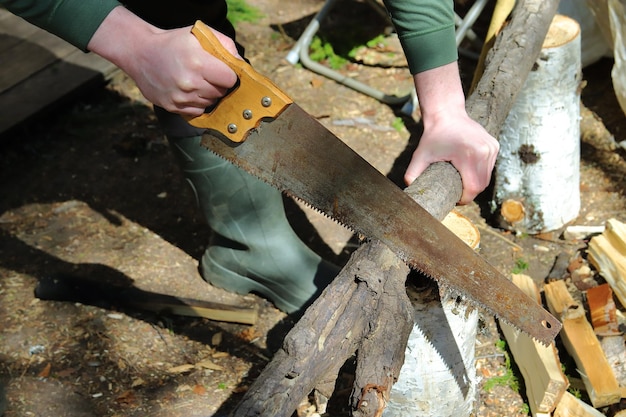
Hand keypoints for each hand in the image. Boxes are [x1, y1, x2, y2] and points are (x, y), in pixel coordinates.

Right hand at [88, 6, 237, 116]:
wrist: (140, 53)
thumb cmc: (173, 42)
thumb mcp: (199, 34)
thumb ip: (224, 45)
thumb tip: (240, 63)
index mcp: (198, 63)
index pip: (230, 79)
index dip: (229, 75)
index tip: (222, 70)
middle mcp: (190, 83)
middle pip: (221, 92)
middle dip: (219, 84)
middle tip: (208, 74)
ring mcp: (181, 97)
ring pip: (210, 102)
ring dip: (208, 94)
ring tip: (196, 81)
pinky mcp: (173, 107)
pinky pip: (198, 110)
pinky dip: (198, 102)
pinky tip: (189, 91)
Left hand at [404, 111, 498, 204]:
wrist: (446, 113)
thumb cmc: (433, 136)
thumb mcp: (420, 155)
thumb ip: (412, 174)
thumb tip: (409, 190)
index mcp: (469, 155)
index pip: (473, 188)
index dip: (464, 199)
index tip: (454, 200)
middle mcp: (484, 151)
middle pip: (481, 185)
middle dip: (469, 193)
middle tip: (456, 193)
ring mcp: (491, 148)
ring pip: (486, 177)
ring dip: (476, 184)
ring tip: (462, 184)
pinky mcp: (494, 145)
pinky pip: (488, 168)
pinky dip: (480, 174)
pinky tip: (469, 173)